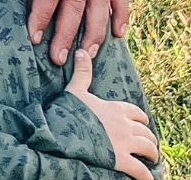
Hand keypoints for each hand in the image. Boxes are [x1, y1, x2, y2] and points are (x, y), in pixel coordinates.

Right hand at [66, 49, 157, 179]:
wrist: (65, 132)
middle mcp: (125, 125)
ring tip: (152, 158)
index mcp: (117, 108)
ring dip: (152, 153)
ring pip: (148, 148)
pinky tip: (149, 179)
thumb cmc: (70, 111)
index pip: (137, 113)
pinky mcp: (121, 160)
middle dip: (148, 137)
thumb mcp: (76, 90)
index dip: (141, 118)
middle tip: (148, 144)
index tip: (142, 123)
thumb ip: (82, 72)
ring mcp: (125, 143)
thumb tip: (82, 51)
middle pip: (145, 131)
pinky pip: (141, 170)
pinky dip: (147, 176)